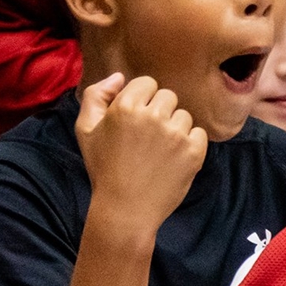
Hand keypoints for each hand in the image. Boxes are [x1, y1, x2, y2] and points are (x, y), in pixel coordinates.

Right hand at [75, 74, 207, 233]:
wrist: (125, 209)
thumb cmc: (104, 168)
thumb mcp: (86, 130)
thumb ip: (96, 95)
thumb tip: (120, 76)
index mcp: (126, 106)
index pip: (147, 83)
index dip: (141, 101)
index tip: (135, 122)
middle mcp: (153, 115)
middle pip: (168, 97)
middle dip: (159, 113)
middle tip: (146, 139)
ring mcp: (176, 133)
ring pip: (184, 115)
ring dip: (174, 129)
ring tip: (158, 152)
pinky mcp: (195, 151)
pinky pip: (199, 133)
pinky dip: (190, 144)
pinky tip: (172, 159)